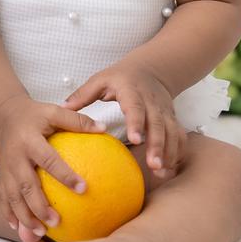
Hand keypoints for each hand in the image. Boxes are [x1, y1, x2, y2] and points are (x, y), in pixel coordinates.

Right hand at [0, 95, 106, 237]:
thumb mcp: (53, 111)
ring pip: (13, 197)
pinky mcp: (1, 175)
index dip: (65, 175)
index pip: (48, 160)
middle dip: (40, 206)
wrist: (2, 114)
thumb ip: (77, 121)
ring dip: (25, 216)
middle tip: (57, 222)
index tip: (83, 189)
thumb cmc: (33, 114)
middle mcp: (15, 157)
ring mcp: (5, 168)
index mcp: (29, 140)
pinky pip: (2, 198)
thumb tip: (104, 129)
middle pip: (26, 186)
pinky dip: (9, 214)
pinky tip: (18, 228)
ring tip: (40, 232)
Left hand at [63, 62, 184, 180]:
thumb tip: (61, 109)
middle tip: (153, 165)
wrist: (152, 69)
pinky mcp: (171, 119)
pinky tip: (169, 169)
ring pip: (171, 132)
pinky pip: (178, 136)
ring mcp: (164, 111)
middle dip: (157, 145)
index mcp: (132, 91)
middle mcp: (151, 102)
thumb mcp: (100, 80)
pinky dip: (177, 152)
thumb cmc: (120, 76)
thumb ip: (82, 95)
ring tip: (161, 173)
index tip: (134, 140)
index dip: (136, 123)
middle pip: (158, 124)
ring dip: (168, 153)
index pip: (136, 108)